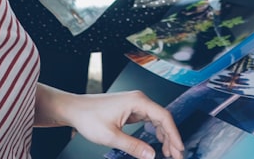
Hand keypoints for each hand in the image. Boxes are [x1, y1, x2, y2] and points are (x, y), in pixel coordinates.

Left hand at [39, 88, 183, 158]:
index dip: (174, 134)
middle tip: (176, 155)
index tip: (179, 148)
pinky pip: (148, 120)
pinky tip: (157, 142)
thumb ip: (133, 146)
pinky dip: (154, 132)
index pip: (164, 117)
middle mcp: (139, 100)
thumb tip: (151, 155)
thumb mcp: (111, 136)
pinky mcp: (130, 109)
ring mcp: (135, 104)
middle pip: (162, 118)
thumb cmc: (89, 117)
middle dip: (170, 137)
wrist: (74, 109)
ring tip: (168, 152)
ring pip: (156, 120)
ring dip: (163, 135)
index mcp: (137, 101)